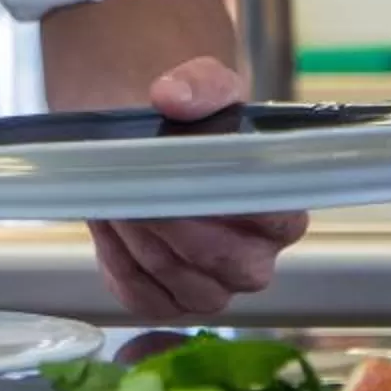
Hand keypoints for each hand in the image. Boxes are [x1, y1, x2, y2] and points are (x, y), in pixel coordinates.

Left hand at [87, 57, 307, 321]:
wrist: (149, 147)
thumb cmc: (191, 125)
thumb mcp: (204, 87)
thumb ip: (200, 84)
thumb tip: (172, 96)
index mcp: (282, 211)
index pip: (274, 219)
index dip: (224, 199)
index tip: (180, 170)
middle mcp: (257, 260)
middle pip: (220, 257)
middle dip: (167, 218)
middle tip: (129, 181)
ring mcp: (216, 290)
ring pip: (177, 278)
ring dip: (136, 235)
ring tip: (112, 194)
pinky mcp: (171, 305)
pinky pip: (143, 298)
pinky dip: (117, 261)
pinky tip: (107, 225)